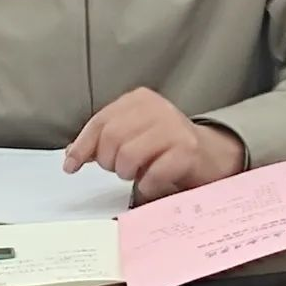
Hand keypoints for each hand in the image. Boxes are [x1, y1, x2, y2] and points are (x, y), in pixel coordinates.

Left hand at [63, 88, 244, 201]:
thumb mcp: (135, 134)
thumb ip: (106, 140)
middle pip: (111, 139)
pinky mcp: (187, 151)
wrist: (214, 155)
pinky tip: (155, 183)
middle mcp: (156, 108)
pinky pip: (151, 175)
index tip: (71, 166)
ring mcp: (173, 128)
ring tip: (139, 174)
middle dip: (109, 162)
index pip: (100, 121)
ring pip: (128, 157)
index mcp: (139, 100)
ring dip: (128, 174)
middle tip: (120, 170)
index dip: (83, 146)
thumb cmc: (168, 147)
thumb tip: (73, 154)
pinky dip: (148, 186)